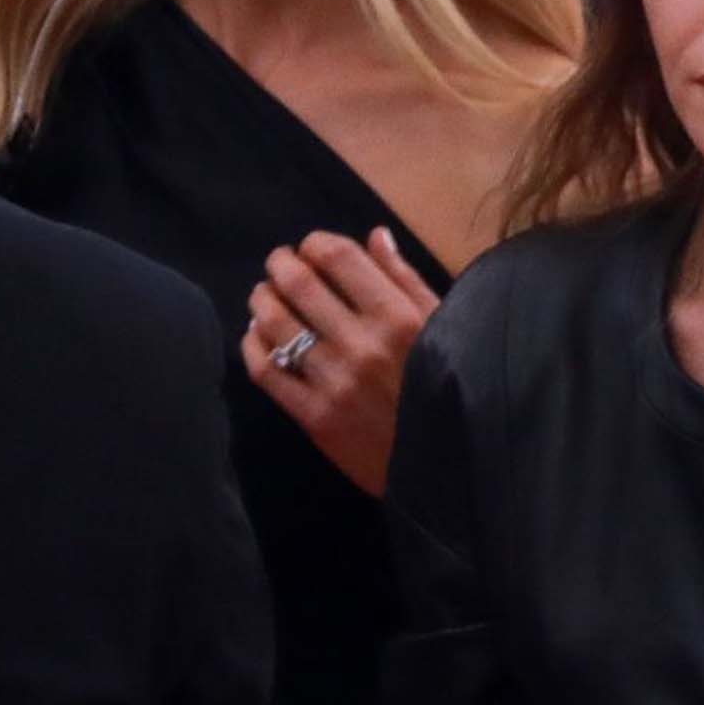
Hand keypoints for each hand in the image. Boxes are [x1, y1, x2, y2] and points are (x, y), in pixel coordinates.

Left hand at [242, 226, 441, 496]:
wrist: (448, 469)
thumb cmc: (450, 390)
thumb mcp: (444, 329)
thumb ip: (407, 281)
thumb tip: (375, 235)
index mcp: (399, 317)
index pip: (338, 257)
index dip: (315, 243)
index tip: (313, 248)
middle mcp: (362, 345)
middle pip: (298, 283)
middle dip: (280, 264)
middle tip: (279, 265)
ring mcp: (334, 382)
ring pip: (274, 323)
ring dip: (261, 299)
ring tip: (265, 296)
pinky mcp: (315, 417)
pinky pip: (266, 371)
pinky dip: (253, 345)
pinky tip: (259, 337)